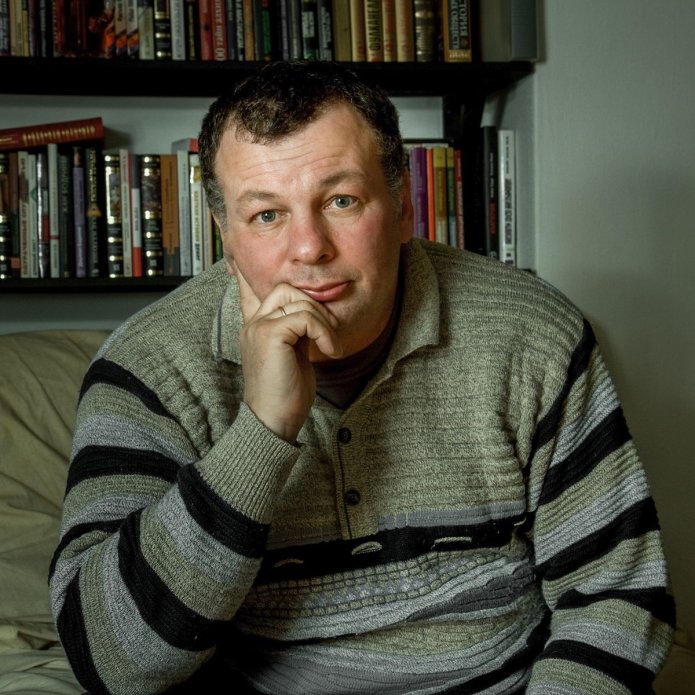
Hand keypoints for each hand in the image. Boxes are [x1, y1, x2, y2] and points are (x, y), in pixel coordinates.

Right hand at [234, 265, 342, 442]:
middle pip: (287, 290)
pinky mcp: (270, 335)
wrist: (273, 422)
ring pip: (300, 303)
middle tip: (330, 332)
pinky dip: (324, 333)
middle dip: (315, 307)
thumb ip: (298, 332)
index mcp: (258, 327)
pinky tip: (329, 352)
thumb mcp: (294, 356)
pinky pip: (305, 318)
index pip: (269, 291)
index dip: (295, 294)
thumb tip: (317, 315)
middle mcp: (254, 324)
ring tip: (332, 348)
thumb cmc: (286, 396)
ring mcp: (259, 328)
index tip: (315, 315)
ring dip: (325, 325)